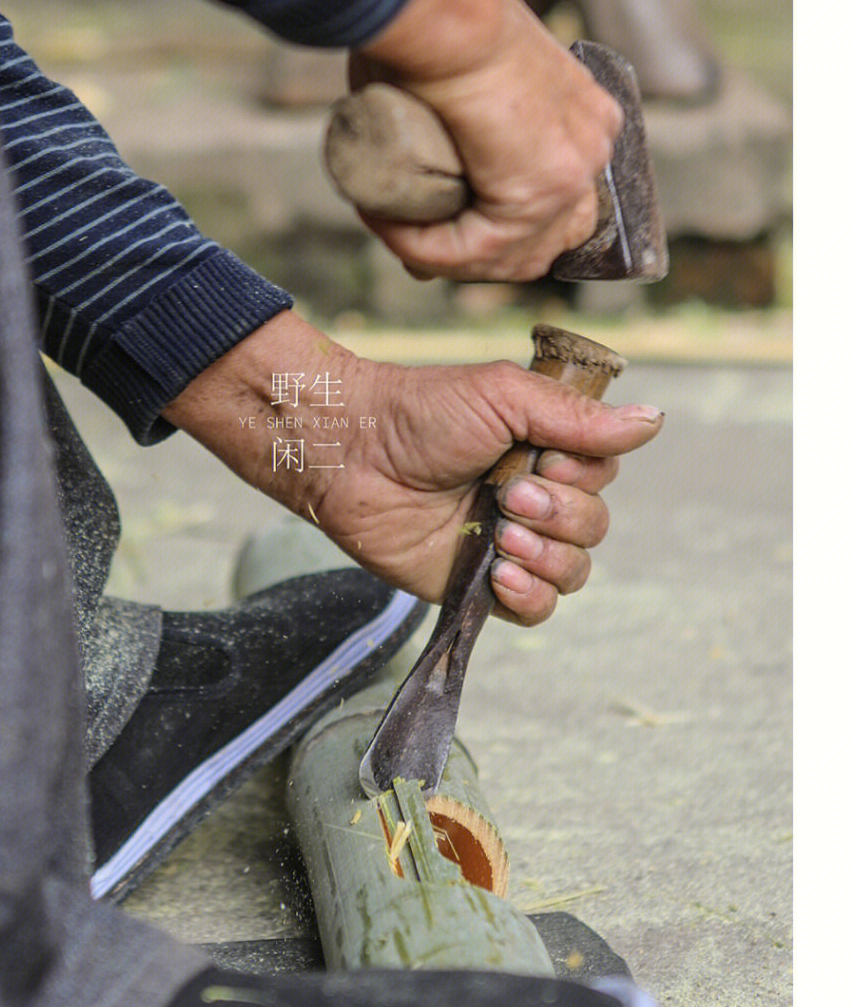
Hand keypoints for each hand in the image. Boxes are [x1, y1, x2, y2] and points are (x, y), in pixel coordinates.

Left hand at [163, 312, 662, 620]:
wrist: (350, 454)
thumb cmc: (421, 413)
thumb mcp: (504, 396)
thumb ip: (577, 416)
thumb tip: (655, 419)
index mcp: (544, 450)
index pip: (603, 475)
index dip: (583, 475)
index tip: (544, 457)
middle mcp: (532, 498)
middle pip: (594, 527)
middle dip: (560, 515)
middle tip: (508, 494)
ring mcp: (506, 543)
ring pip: (573, 571)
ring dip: (546, 555)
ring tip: (500, 533)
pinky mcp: (476, 584)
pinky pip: (535, 610)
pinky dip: (529, 595)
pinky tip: (499, 573)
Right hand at [352, 0, 622, 282]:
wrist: (445, 7)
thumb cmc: (433, 26)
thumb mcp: (451, 85)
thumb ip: (451, 126)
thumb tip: (419, 163)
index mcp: (582, 117)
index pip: (550, 209)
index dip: (488, 234)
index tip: (426, 225)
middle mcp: (592, 144)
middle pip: (540, 242)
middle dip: (473, 257)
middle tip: (409, 239)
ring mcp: (576, 169)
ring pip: (509, 256)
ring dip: (440, 253)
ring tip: (386, 221)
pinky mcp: (542, 191)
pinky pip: (480, 249)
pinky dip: (426, 247)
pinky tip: (387, 222)